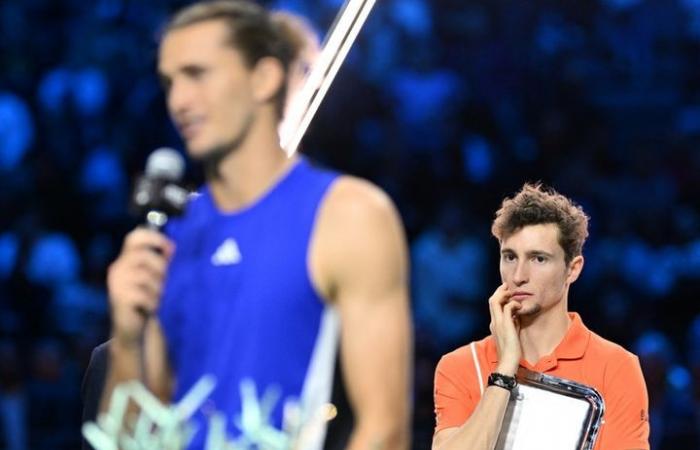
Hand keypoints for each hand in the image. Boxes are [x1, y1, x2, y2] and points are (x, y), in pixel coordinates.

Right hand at [107, 228, 173, 347]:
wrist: (131, 327)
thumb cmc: (145, 297)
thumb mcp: (153, 276)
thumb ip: (160, 260)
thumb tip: (171, 247)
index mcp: (125, 259)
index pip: (134, 237)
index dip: (154, 238)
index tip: (170, 249)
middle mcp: (117, 268)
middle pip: (145, 256)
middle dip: (160, 269)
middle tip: (161, 284)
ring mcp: (116, 283)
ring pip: (146, 276)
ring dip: (157, 289)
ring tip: (154, 297)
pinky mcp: (119, 298)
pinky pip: (145, 295)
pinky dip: (153, 302)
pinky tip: (149, 307)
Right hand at [488, 283, 521, 375]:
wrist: (508, 361)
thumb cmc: (511, 350)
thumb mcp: (511, 334)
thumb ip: (512, 324)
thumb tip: (516, 316)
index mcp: (494, 324)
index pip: (493, 306)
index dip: (498, 296)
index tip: (506, 291)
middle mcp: (494, 321)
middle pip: (491, 300)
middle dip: (499, 291)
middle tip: (507, 286)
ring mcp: (498, 322)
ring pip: (495, 301)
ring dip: (503, 294)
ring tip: (511, 293)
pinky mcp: (505, 325)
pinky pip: (508, 307)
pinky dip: (514, 303)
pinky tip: (520, 306)